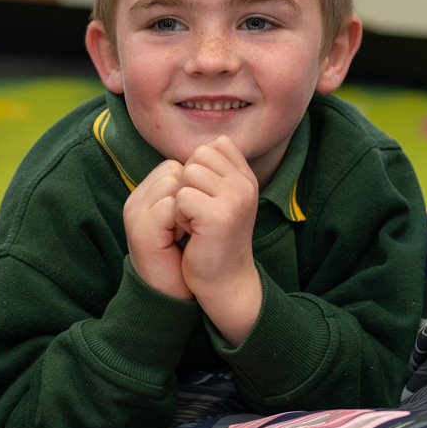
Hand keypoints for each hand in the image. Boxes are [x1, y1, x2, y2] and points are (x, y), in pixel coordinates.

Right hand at [122, 159, 193, 300]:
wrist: (174, 295)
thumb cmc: (185, 257)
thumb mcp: (186, 218)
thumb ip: (190, 192)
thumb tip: (215, 167)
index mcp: (144, 195)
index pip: (175, 166)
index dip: (195, 186)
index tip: (198, 215)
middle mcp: (136, 201)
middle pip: (176, 171)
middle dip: (194, 193)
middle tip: (195, 225)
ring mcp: (136, 214)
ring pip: (175, 184)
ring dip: (192, 206)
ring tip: (190, 232)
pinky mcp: (142, 230)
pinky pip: (173, 205)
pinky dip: (187, 220)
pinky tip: (188, 237)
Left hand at [174, 137, 263, 343]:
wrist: (224, 281)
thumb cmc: (213, 240)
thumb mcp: (220, 198)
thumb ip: (213, 171)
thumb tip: (194, 148)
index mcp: (247, 177)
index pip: (214, 145)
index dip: (198, 169)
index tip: (205, 199)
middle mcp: (246, 184)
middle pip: (197, 156)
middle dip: (187, 183)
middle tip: (197, 213)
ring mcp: (236, 198)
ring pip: (187, 174)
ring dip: (182, 200)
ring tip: (195, 223)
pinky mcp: (220, 215)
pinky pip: (181, 197)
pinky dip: (179, 216)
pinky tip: (192, 233)